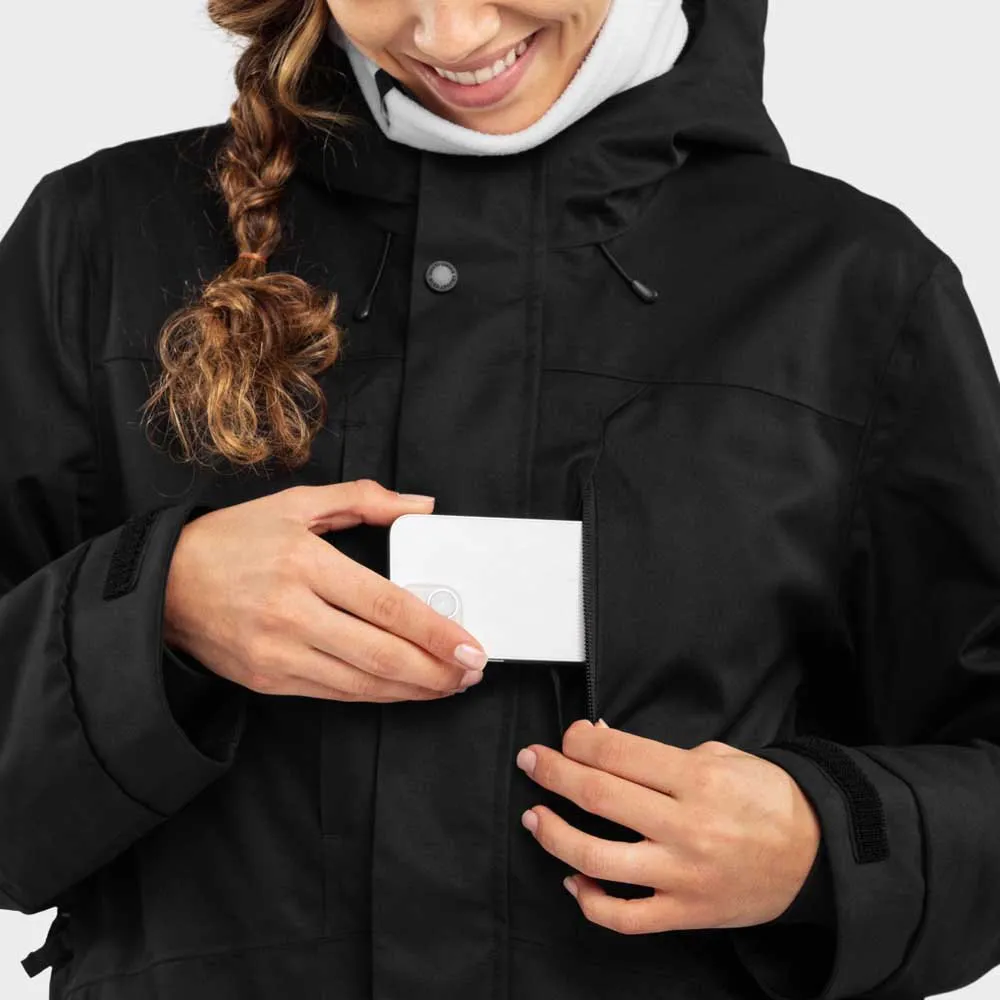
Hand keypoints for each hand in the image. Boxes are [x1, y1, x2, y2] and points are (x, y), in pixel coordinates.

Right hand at [164, 479, 488, 701]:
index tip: (472, 647)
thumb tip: (421, 506)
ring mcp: (278, 654)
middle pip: (383, 654)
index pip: (388, 606)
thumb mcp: (296, 504)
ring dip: (414, 689)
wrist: (162, 587)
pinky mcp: (269, 681)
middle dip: (437, 671)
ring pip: (363, 683)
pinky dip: (377, 696)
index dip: (437, 632)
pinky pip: (336, 695)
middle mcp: (292, 613)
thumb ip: (364, 499)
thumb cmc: (232, 539)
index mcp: (304, 564)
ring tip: (449, 684)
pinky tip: (405, 689)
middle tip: (472, 672)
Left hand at [515, 719, 820, 934]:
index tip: (565, 736)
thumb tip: (600, 740)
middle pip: (597, 796)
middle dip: (553, 772)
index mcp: (697, 779)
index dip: (578, 741)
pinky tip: (572, 879)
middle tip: (531, 761)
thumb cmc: (766, 799)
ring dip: (554, 834)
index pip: (616, 753)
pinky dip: (589, 900)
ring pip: (597, 858)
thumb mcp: (720, 756)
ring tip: (534, 818)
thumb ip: (656, 753)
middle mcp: (686, 826)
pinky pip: (624, 916)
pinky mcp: (685, 912)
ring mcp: (683, 874)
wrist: (817, 855)